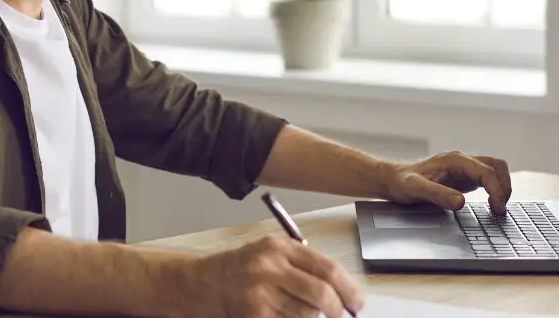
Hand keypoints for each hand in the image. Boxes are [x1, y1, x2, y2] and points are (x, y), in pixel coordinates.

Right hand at [172, 233, 364, 317]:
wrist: (201, 284)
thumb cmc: (239, 270)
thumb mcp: (269, 254)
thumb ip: (302, 265)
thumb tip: (342, 290)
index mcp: (278, 247)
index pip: (327, 268)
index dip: (348, 288)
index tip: (357, 302)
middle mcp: (269, 266)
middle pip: (321, 293)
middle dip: (337, 309)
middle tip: (341, 314)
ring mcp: (260, 292)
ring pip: (307, 314)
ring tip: (298, 311)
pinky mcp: (254, 314)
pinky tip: (284, 315)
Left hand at [385, 151, 512, 213]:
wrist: (392, 179)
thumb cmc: (402, 182)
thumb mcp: (415, 189)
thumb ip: (437, 194)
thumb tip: (460, 202)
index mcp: (454, 160)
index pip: (486, 172)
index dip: (496, 190)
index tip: (497, 208)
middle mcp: (462, 160)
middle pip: (496, 166)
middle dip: (504, 186)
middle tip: (500, 209)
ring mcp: (464, 167)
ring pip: (494, 170)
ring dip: (502, 186)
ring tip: (498, 207)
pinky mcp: (463, 176)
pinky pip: (487, 178)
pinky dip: (495, 189)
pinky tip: (491, 204)